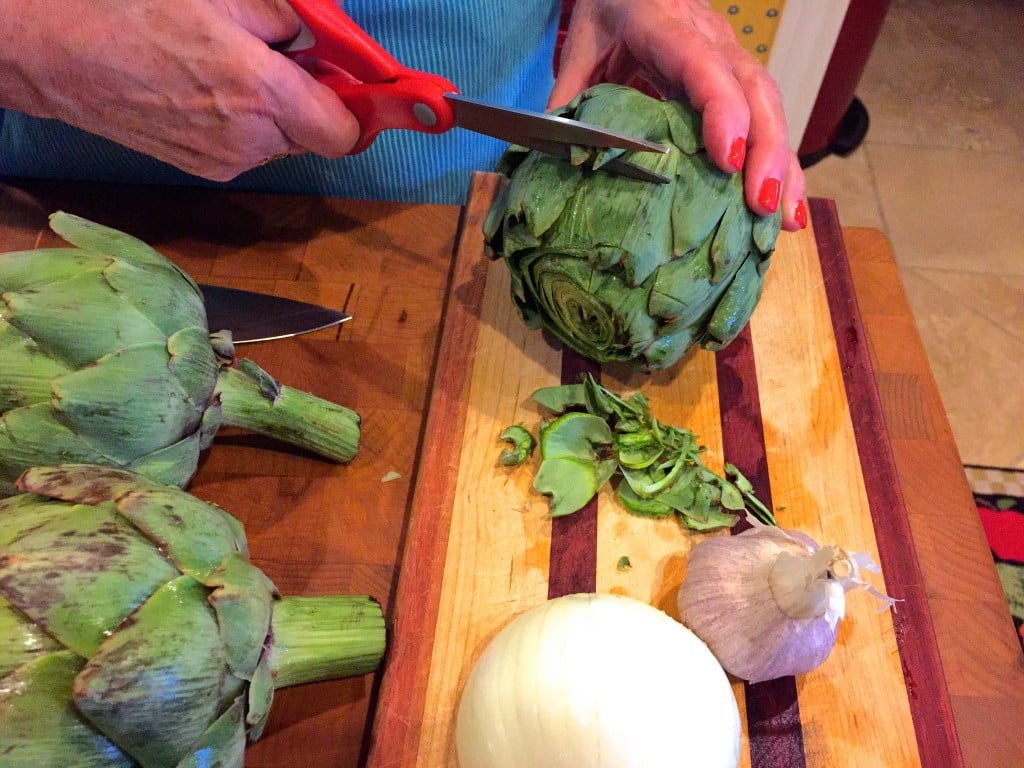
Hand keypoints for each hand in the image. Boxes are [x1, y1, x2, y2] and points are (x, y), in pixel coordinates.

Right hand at [0, 0, 359, 180]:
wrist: (59, 54)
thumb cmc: (136, 11)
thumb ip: (287, 20)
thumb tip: (317, 42)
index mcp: (262, 95)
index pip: (343, 133)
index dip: (354, 108)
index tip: (349, 84)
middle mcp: (250, 141)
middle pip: (314, 136)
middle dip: (310, 101)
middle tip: (282, 60)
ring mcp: (225, 161)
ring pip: (281, 142)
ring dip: (275, 112)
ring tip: (230, 69)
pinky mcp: (202, 169)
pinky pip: (248, 148)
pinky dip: (245, 123)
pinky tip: (207, 89)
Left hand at [552, 0, 806, 230]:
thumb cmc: (607, 12)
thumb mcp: (581, 47)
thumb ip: (569, 100)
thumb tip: (552, 162)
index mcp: (665, 24)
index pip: (703, 66)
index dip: (721, 111)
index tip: (730, 159)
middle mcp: (711, 38)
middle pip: (753, 90)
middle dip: (765, 150)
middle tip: (762, 204)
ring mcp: (731, 57)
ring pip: (769, 106)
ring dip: (782, 164)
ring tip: (785, 220)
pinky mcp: (739, 79)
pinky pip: (766, 119)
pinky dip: (779, 164)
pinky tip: (785, 208)